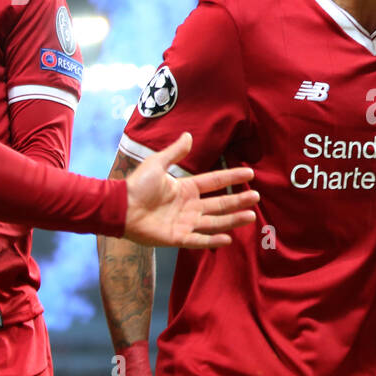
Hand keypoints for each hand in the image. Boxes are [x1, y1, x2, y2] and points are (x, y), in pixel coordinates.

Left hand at [123, 132, 259, 248]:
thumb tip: (188, 135)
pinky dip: (213, 241)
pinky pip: (199, 240)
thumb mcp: (157, 164)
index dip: (231, 177)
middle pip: (220, 204)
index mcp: (186, 189)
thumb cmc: (136, 186)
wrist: (119, 208)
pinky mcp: (177, 238)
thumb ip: (175, 152)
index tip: (249, 173)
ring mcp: (185, 223)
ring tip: (251, 216)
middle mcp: (189, 206)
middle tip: (257, 197)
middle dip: (239, 201)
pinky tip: (228, 239)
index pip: (214, 182)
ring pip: (215, 222)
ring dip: (233, 220)